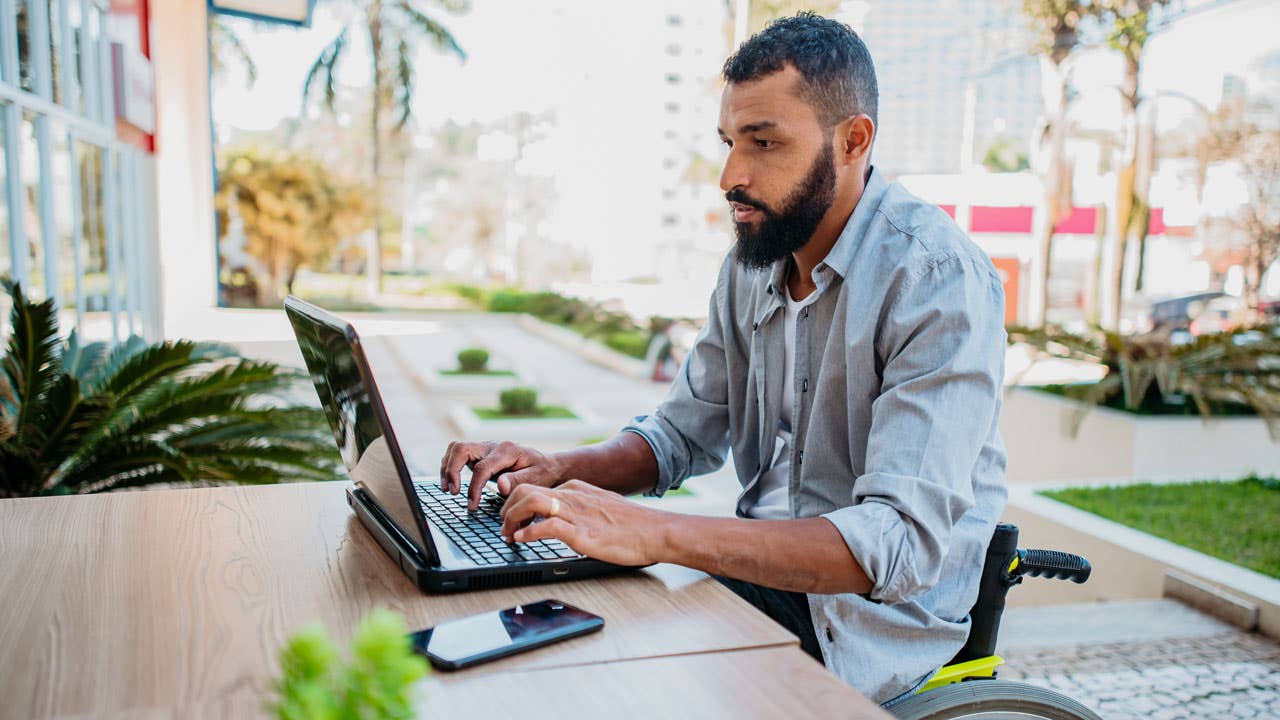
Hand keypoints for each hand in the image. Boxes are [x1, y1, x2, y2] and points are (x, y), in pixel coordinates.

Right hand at [439, 440, 564, 509]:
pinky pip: (458, 454)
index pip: (482, 467)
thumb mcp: (536, 478)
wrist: (546, 464)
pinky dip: (450, 466)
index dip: (474, 488)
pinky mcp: (480, 454)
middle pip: (461, 449)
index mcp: (507, 451)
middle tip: (453, 492)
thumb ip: (517, 481)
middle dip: (452, 470)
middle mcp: (492, 446)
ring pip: (456, 448)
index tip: (472, 505)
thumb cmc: (542, 472)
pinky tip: (452, 483)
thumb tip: (500, 486)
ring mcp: (485, 448)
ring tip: (449, 489)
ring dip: (447, 467)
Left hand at [498, 480, 664, 566]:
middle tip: (503, 530)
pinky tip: (522, 541)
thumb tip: (559, 522)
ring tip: (508, 535)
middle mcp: (572, 495)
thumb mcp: (599, 508)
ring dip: (511, 519)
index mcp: (576, 488)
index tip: (510, 521)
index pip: (534, 487)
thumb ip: (578, 510)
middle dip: (506, 509)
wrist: (656, 531)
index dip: (514, 504)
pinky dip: (528, 533)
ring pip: (530, 501)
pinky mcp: (582, 533)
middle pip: (524, 490)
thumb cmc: (632, 525)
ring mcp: (577, 512)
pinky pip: (547, 526)